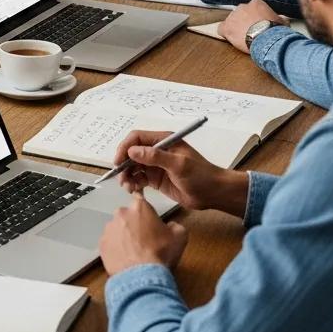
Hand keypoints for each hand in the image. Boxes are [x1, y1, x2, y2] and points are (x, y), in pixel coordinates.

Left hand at [99, 193, 187, 274]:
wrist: (141, 276)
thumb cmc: (160, 253)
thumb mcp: (180, 237)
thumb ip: (176, 225)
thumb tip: (172, 226)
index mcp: (139, 207)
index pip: (141, 201)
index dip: (146, 212)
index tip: (149, 221)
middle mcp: (121, 213)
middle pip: (128, 216)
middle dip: (135, 225)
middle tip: (144, 240)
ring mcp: (109, 228)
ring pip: (117, 229)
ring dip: (124, 237)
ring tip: (135, 252)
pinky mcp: (102, 243)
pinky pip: (110, 243)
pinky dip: (116, 249)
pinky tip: (126, 259)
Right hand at [113, 128, 247, 215]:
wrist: (214, 194)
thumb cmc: (200, 175)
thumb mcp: (179, 165)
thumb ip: (155, 157)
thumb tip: (132, 151)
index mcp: (163, 140)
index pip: (137, 138)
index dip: (125, 147)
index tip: (118, 161)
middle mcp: (157, 150)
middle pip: (132, 152)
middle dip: (124, 164)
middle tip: (120, 177)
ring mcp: (156, 165)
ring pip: (133, 166)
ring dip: (127, 175)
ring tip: (127, 186)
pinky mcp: (156, 178)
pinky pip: (139, 178)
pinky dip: (133, 183)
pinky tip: (134, 190)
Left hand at [219, 0, 284, 53]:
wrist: (267, 37)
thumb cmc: (275, 30)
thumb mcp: (281, 22)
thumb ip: (278, 19)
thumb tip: (284, 21)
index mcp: (256, 3)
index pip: (252, 9)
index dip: (254, 18)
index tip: (258, 25)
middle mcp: (242, 7)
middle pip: (240, 14)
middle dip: (244, 22)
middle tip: (250, 32)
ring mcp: (233, 16)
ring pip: (231, 21)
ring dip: (236, 28)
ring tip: (243, 37)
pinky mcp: (227, 27)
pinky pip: (221, 29)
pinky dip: (225, 34)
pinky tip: (230, 39)